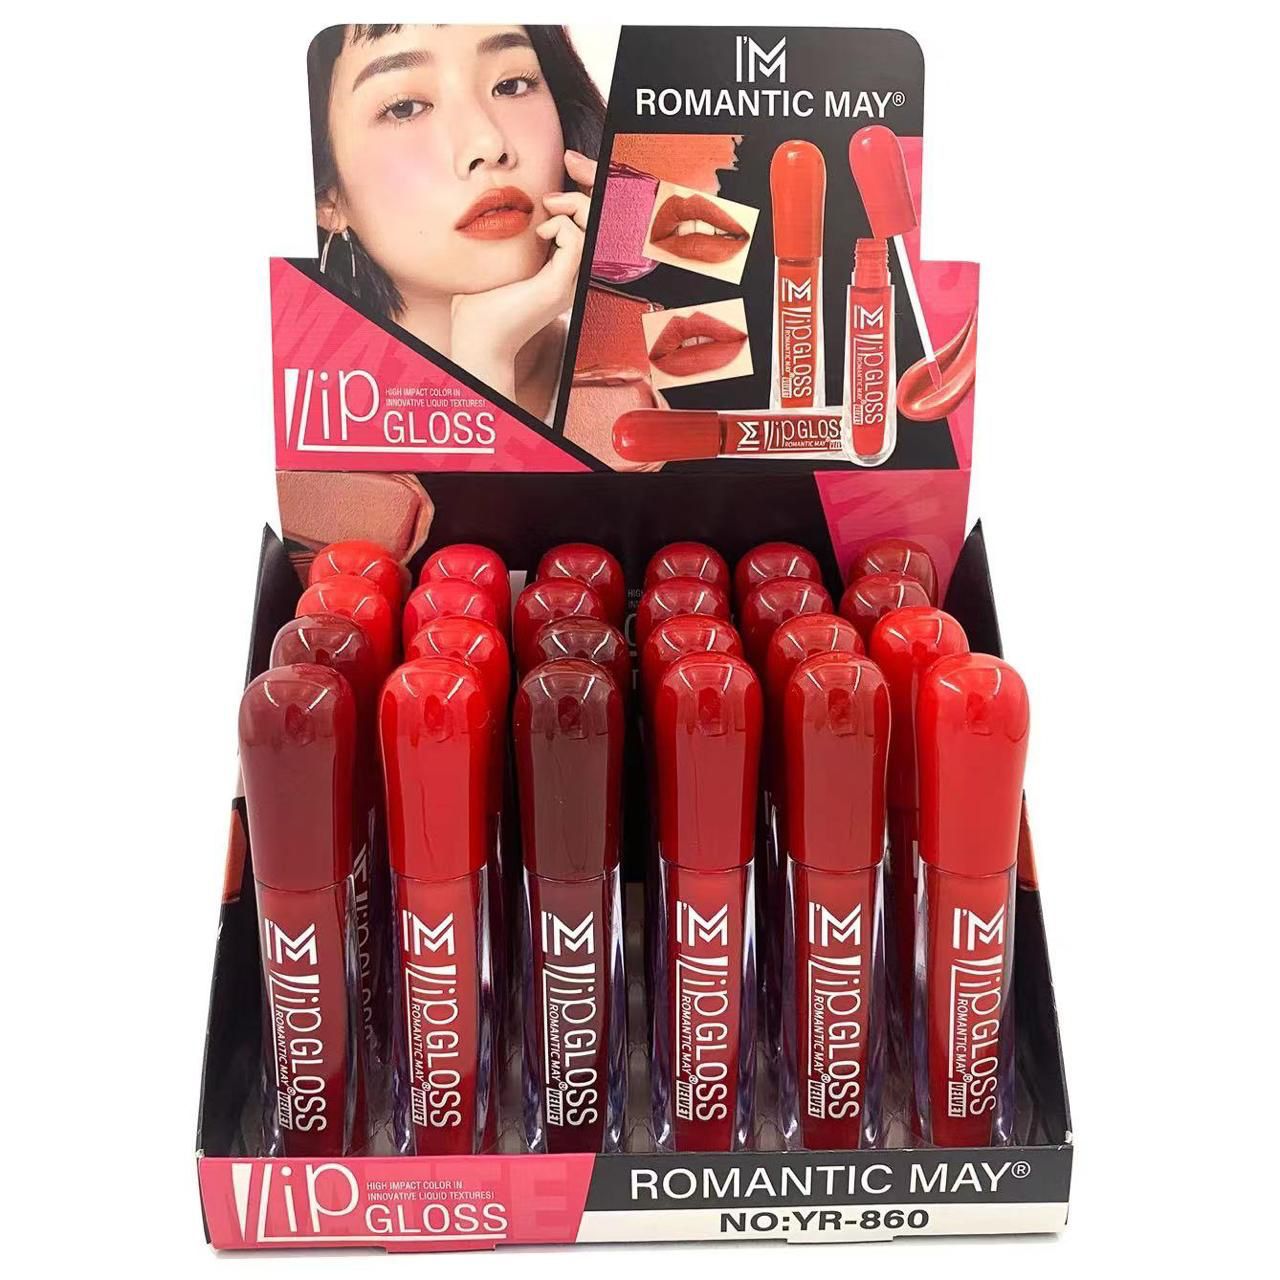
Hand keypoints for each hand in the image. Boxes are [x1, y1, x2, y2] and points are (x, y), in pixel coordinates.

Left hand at [450, 150, 596, 400]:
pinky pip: (578, 244)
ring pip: (596, 230)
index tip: (570, 160)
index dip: (588, 186)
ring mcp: (570, 282)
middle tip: (567, 166)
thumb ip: (506, 230)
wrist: (476, 339)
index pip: (590, 219)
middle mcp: (574, 274)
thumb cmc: (480, 303)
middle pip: (604, 220)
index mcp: (563, 266)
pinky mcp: (560, 287)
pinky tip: (542, 231)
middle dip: (593, 184)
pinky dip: (563, 227)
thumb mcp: (496, 256)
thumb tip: (497, 197)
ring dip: (576, 205)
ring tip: (550, 205)